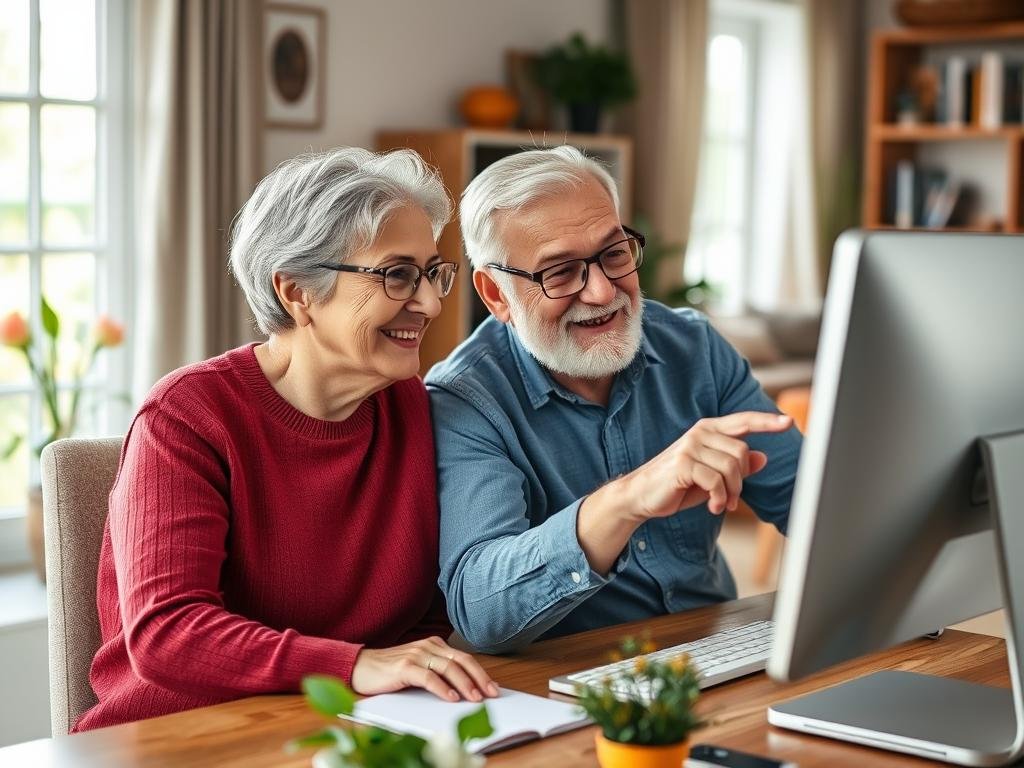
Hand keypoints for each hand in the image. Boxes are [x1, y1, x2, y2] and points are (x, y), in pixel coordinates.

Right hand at [351, 636, 499, 702]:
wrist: (361, 667)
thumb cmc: (391, 671)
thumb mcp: (419, 668)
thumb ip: (439, 672)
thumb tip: (465, 689)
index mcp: (434, 644)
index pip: (464, 657)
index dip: (480, 672)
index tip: (493, 688)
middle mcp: (428, 646)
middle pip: (461, 660)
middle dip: (479, 678)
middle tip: (491, 694)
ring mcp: (416, 655)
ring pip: (448, 667)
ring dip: (464, 684)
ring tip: (475, 698)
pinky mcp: (404, 667)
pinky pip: (428, 676)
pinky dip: (442, 688)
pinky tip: (451, 698)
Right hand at [622, 411, 792, 518]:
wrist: (641, 496)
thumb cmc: (677, 485)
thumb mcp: (712, 476)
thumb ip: (736, 466)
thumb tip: (763, 457)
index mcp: (708, 430)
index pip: (743, 421)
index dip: (767, 422)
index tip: (788, 422)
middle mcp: (700, 432)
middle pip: (742, 452)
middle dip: (742, 481)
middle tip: (732, 498)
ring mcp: (690, 446)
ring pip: (731, 468)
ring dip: (732, 493)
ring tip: (722, 504)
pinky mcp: (683, 463)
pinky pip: (716, 481)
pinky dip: (720, 499)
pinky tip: (713, 507)